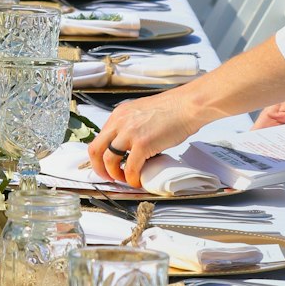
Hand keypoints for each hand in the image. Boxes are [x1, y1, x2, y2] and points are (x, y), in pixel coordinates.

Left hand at [87, 86, 202, 187]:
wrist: (188, 105)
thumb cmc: (173, 109)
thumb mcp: (142, 112)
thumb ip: (131, 125)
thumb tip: (130, 144)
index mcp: (119, 115)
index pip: (98, 138)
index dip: (99, 156)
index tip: (105, 164)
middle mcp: (120, 122)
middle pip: (96, 150)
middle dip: (100, 168)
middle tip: (109, 176)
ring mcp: (130, 133)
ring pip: (109, 160)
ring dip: (115, 174)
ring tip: (125, 179)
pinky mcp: (142, 144)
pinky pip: (130, 168)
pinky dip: (132, 178)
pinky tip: (137, 181)